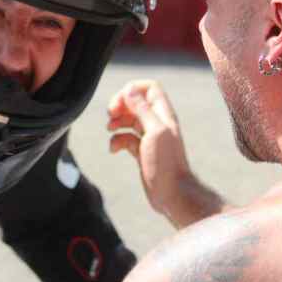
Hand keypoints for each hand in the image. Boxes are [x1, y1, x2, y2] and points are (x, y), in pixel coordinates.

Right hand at [107, 80, 193, 227]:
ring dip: (117, 121)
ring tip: (110, 128)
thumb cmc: (166, 164)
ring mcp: (149, 137)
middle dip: (120, 104)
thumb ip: (142, 110)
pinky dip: (117, 140)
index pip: (150, 88)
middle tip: (111, 114)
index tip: (120, 102)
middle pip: (136, 102)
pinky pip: (126, 139)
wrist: (171, 194)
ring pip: (129, 120)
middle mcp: (157, 123)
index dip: (133, 90)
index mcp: (164, 114)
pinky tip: (113, 149)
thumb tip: (129, 90)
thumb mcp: (154, 132)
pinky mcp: (142, 152)